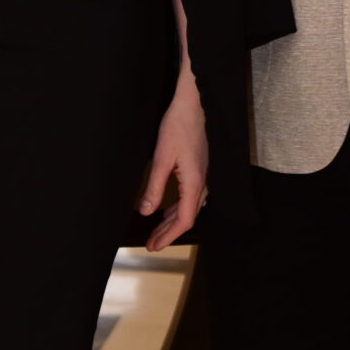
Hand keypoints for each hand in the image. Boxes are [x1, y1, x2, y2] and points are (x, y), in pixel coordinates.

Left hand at [138, 74, 208, 250]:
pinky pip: (191, 196)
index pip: (184, 220)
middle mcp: (203, 183)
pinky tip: (167, 208)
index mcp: (194, 183)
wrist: (194, 103)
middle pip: (187, 217)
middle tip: (151, 244)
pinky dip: (178, 207)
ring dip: (172, 221)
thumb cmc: (178, 126)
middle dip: (168, 232)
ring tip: (157, 230)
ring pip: (190, 207)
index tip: (153, 245)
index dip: (168, 236)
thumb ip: (154, 187)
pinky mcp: (201, 169)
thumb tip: (146, 211)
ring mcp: (204, 176)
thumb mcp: (161, 158)